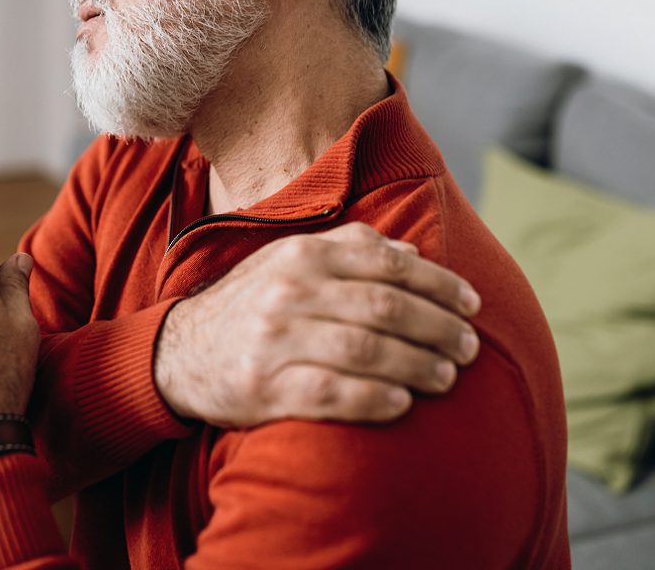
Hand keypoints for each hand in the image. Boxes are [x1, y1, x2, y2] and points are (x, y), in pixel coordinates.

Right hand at [154, 222, 480, 426]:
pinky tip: (403, 404)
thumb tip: (411, 254)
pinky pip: (332, 393)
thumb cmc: (253, 304)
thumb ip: (350, 250)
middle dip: (438, 328)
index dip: (439, 286)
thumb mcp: (291, 262)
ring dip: (417, 365)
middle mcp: (289, 292)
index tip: (472, 304)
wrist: (182, 352)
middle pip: (385, 308)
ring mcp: (275, 340)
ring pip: (365, 350)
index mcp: (303, 255)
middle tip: (470, 347)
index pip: (389, 265)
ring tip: (446, 376)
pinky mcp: (265, 387)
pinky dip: (374, 399)